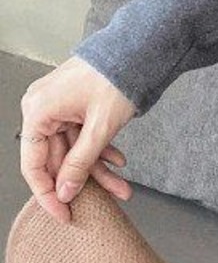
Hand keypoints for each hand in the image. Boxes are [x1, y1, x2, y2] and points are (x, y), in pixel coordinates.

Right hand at [18, 56, 135, 223]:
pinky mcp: (73, 105)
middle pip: (57, 158)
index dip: (48, 194)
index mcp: (38, 112)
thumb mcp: (100, 127)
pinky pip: (81, 135)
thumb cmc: (117, 78)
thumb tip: (66, 192)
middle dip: (85, 181)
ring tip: (124, 186)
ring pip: (73, 149)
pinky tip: (119, 161)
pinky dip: (99, 149)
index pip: (33, 165)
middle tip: (107, 200)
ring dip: (97, 168)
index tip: (64, 214)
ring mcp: (57, 106)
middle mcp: (41, 109)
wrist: (138, 48)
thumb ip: (82, 162)